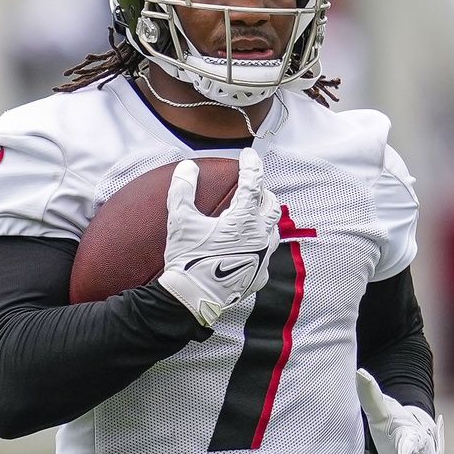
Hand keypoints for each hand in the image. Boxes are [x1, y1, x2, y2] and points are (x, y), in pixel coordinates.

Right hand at [158, 148, 281, 326]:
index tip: (248, 155)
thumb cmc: (187, 259)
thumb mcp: (180, 220)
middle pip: (272, 205)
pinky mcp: (259, 275)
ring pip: (274, 230)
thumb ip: (183, 189)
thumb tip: (187, 168)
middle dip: (263, 192)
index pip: (253, 183)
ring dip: (265, 218)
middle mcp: (260, 236)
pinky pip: (266, 254)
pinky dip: (259, 244)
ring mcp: (263, 257)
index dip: (251, 165)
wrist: (193, 298)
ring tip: (254, 214)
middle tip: (252, 186)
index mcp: (244, 220)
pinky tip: (248, 246)